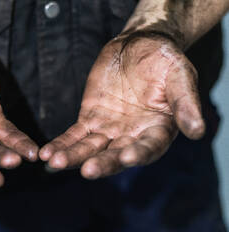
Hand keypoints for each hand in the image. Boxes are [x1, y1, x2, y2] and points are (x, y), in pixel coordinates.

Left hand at [40, 34, 204, 178]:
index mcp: (157, 130)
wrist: (140, 46)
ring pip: (90, 148)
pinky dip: (62, 144)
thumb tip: (198, 131)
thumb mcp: (180, 76)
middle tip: (88, 170)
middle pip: (116, 154)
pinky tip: (48, 154)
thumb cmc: (165, 62)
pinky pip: (74, 136)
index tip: (127, 156)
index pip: (149, 147)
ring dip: (73, 157)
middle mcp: (132, 136)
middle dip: (102, 163)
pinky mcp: (89, 119)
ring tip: (56, 163)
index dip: (139, 153)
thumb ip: (186, 103)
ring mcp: (109, 129)